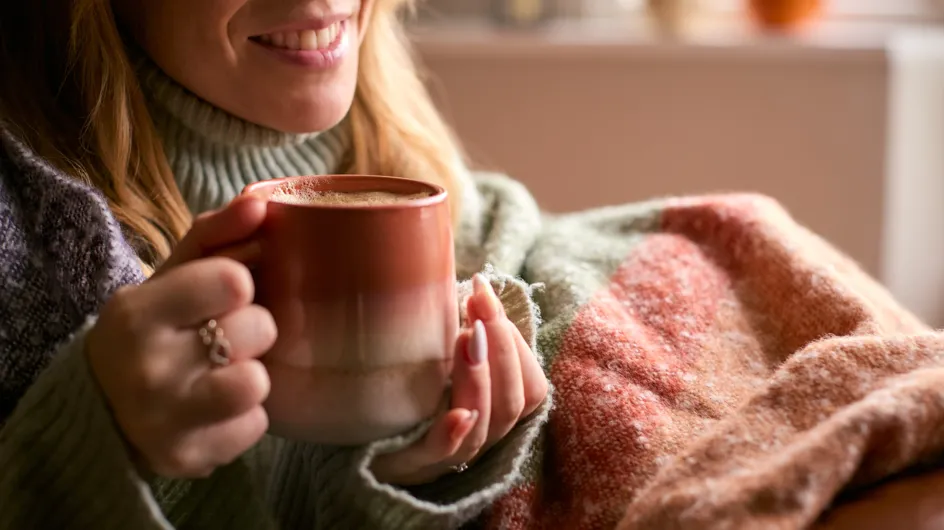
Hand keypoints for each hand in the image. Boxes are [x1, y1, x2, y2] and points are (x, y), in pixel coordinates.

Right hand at [86, 196, 276, 478]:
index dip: (239, 284)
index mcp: (137, 312)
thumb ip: (217, 233)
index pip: (234, 280)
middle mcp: (145, 369)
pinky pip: (257, 426)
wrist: (104, 404)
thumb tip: (261, 202)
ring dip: (253, 373)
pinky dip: (247, 415)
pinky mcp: (187, 459)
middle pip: (258, 330)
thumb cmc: (155, 327)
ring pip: (259, 383)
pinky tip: (218, 407)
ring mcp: (164, 421)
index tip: (225, 293)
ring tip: (226, 370)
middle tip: (224, 336)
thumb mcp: (173, 274)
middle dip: (252, 329)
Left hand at [371, 274, 548, 484]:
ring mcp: (446, 456)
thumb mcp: (435, 356)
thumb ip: (462, 331)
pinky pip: (440, 455)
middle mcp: (477, 437)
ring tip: (465, 335)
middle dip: (502, 346)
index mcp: (490, 413)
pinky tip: (458, 414)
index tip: (486, 297)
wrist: (347, 433)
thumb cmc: (399, 385)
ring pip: (486, 425)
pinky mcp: (408, 464)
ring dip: (480, 377)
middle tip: (479, 302)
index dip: (517, 344)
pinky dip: (453, 433)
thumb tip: (476, 284)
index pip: (530, 389)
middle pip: (512, 402)